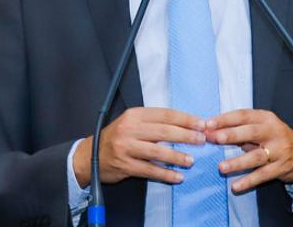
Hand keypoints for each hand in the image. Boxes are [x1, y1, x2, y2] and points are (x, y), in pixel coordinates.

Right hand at [73, 107, 206, 187]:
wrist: (90, 156)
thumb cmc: (116, 137)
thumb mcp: (131, 123)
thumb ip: (153, 123)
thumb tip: (184, 125)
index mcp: (134, 115)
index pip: (165, 114)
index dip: (185, 119)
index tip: (201, 123)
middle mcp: (130, 129)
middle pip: (164, 131)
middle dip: (186, 136)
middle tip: (201, 140)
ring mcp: (127, 148)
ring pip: (158, 151)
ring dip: (177, 156)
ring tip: (191, 160)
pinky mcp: (125, 165)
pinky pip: (150, 170)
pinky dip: (165, 174)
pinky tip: (177, 176)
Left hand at [206, 109, 292, 192]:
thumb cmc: (275, 138)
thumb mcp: (261, 127)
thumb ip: (239, 129)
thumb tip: (210, 131)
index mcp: (266, 118)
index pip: (243, 115)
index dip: (225, 119)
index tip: (208, 123)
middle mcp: (273, 132)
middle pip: (251, 132)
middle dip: (232, 135)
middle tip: (215, 138)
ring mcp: (279, 150)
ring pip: (256, 156)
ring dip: (238, 162)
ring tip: (221, 167)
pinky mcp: (282, 167)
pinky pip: (263, 175)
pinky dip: (249, 181)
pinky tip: (236, 186)